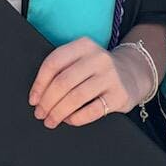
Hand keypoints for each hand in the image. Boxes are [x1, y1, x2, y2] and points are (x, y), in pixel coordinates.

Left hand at [28, 37, 149, 127]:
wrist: (132, 73)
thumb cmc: (97, 69)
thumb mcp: (81, 59)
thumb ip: (62, 69)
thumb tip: (38, 95)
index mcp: (83, 45)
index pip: (54, 62)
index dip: (40, 83)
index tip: (33, 99)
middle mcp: (97, 58)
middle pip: (63, 82)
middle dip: (47, 101)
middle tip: (40, 113)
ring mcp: (110, 76)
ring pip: (76, 97)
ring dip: (58, 112)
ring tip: (51, 120)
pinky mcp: (119, 95)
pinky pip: (92, 111)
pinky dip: (76, 118)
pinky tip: (69, 120)